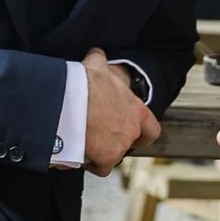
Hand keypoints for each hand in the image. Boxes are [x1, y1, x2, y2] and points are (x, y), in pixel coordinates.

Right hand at [83, 47, 159, 175]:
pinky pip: (98, 167)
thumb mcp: (96, 66)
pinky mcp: (105, 159)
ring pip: (111, 157)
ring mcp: (119, 147)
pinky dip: (88, 163)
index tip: (133, 135)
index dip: (141, 134)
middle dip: (112, 143)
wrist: (68, 101)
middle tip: (95, 135)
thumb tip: (97, 53)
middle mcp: (131, 130)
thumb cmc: (83, 83)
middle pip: (126, 144)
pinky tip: (77, 153)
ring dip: (99, 152)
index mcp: (136, 110)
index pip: (151, 130)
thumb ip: (100, 61)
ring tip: (81, 141)